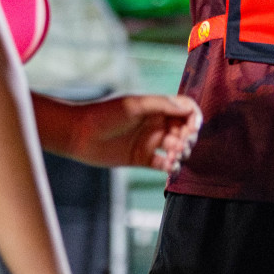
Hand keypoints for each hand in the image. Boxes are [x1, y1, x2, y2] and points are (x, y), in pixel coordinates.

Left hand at [71, 94, 201, 171]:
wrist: (79, 134)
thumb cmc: (104, 114)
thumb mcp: (133, 106)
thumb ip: (160, 105)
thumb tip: (186, 107)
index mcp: (156, 107)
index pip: (184, 109)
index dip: (194, 117)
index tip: (194, 128)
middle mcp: (156, 123)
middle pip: (184, 130)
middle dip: (188, 138)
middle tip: (180, 146)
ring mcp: (150, 141)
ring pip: (176, 148)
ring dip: (180, 153)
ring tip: (172, 157)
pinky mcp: (142, 158)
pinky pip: (163, 164)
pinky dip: (171, 167)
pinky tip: (171, 169)